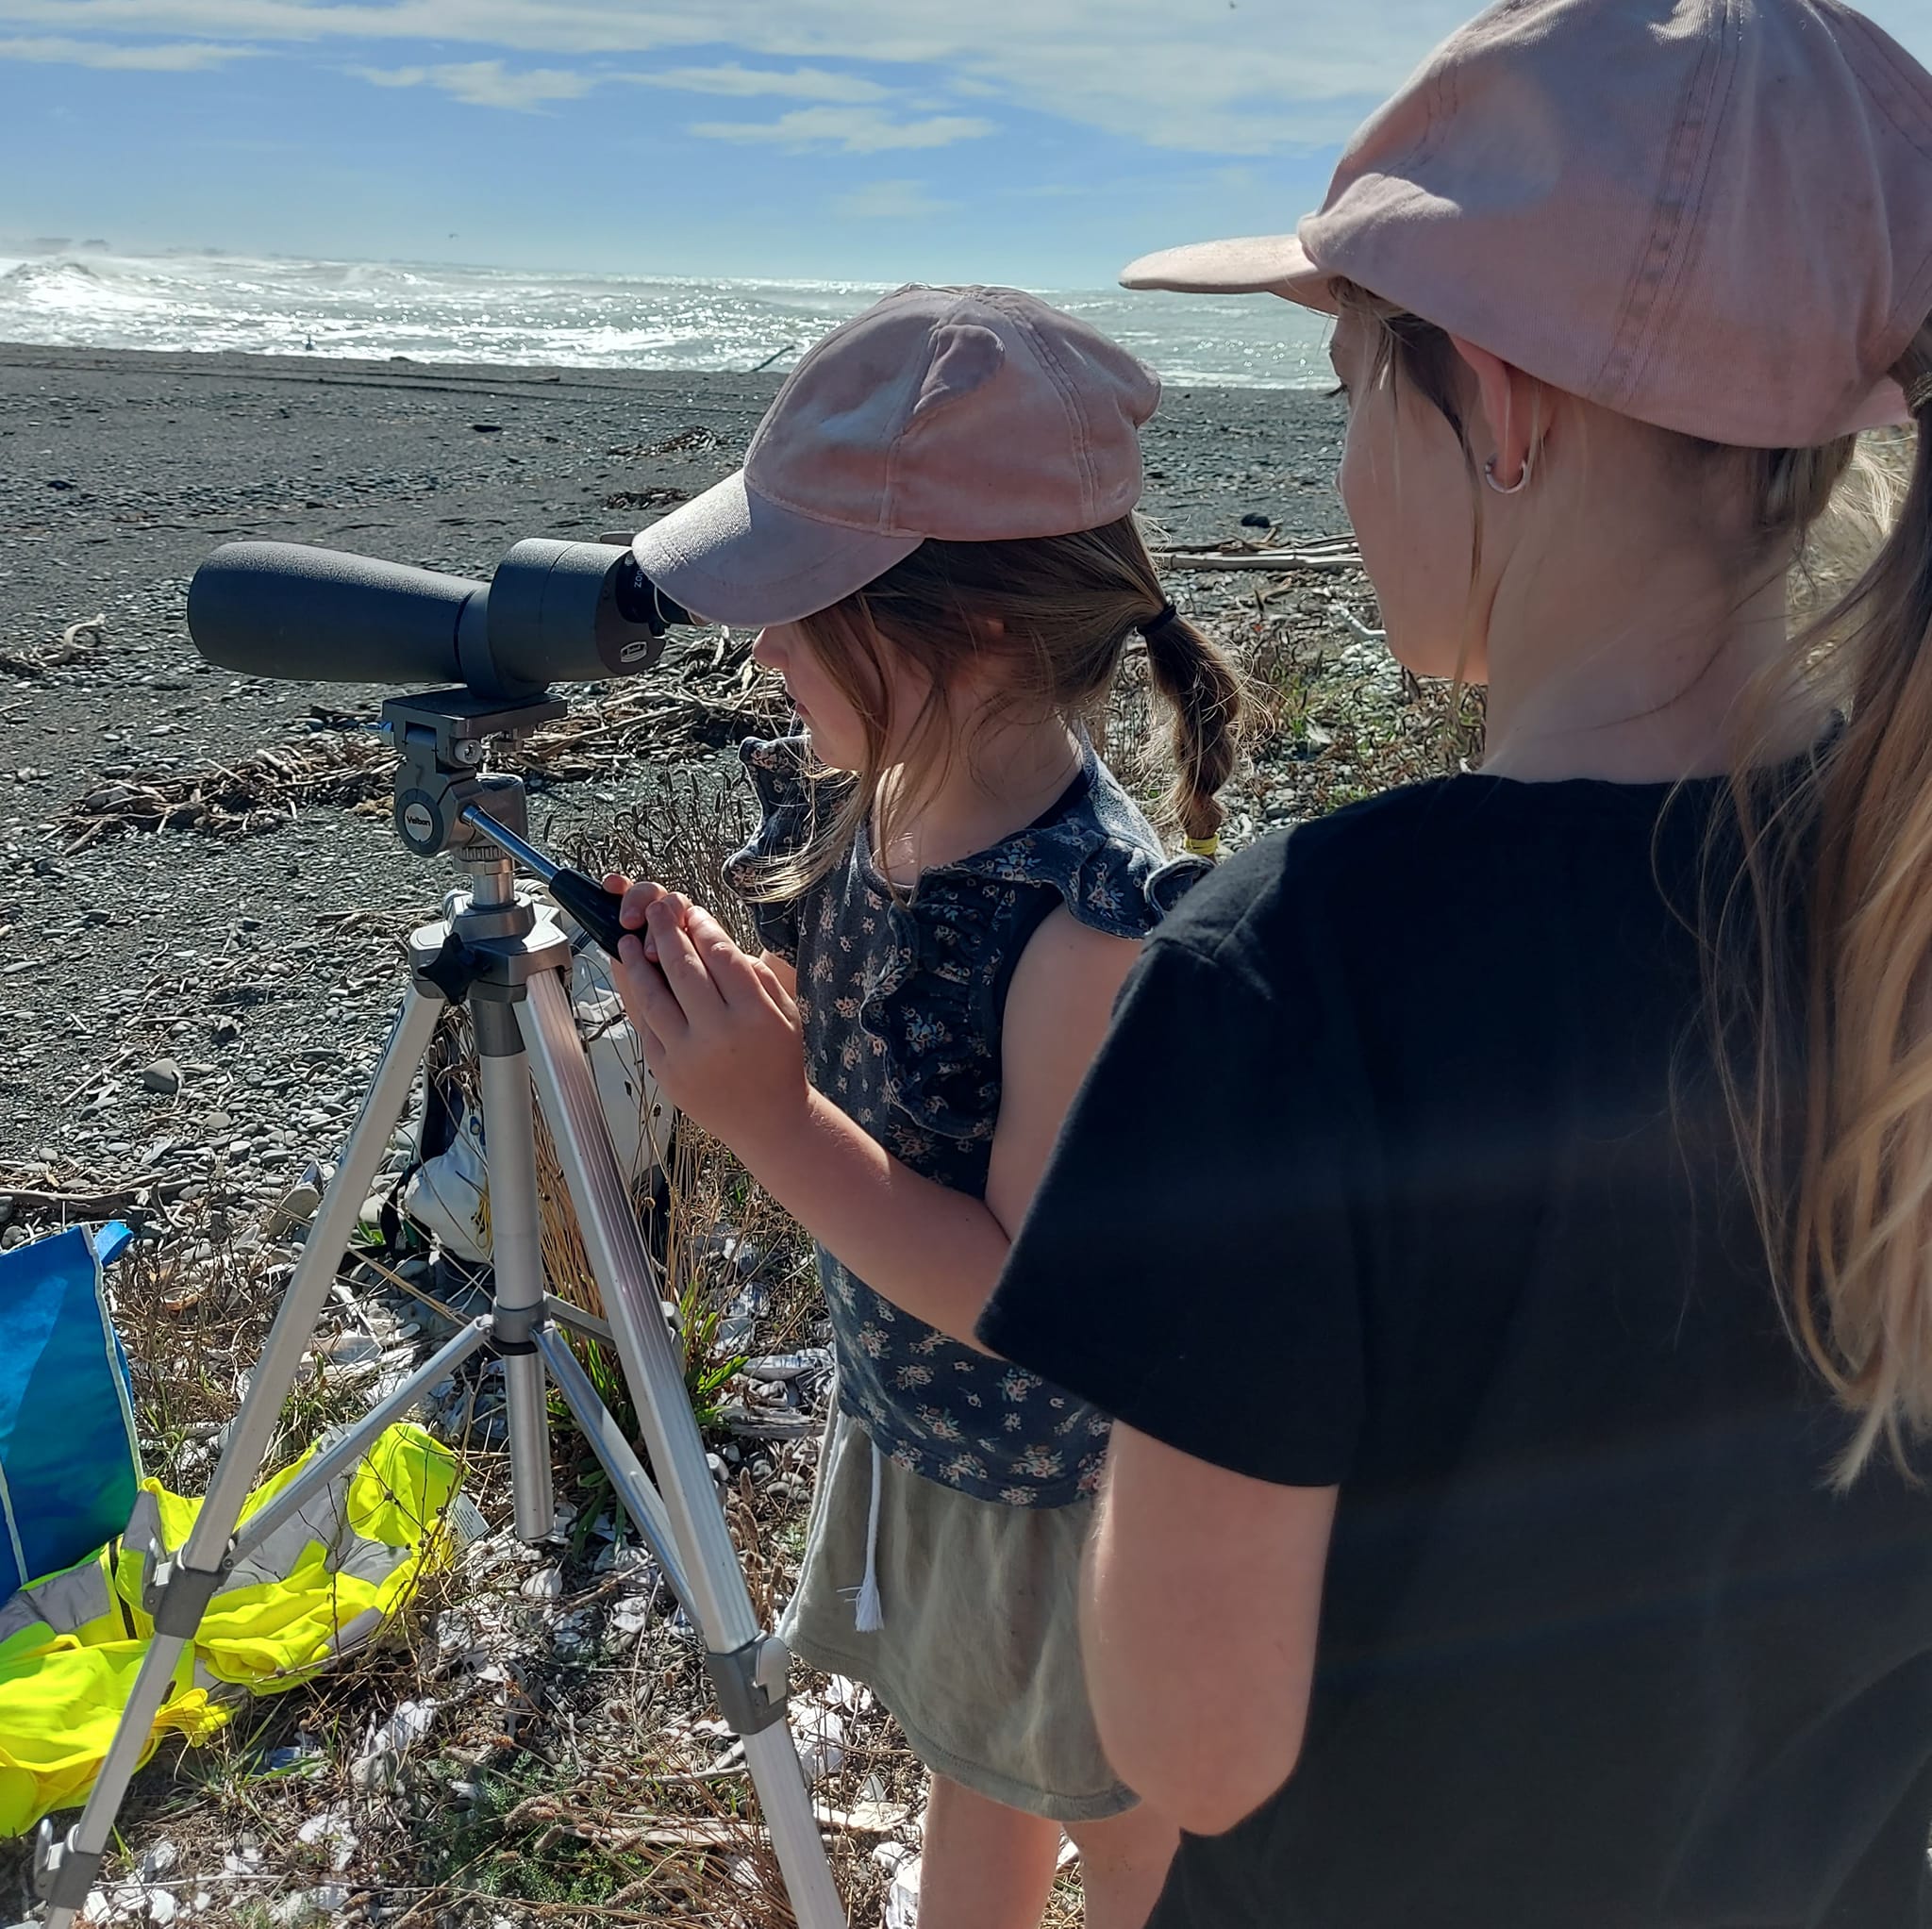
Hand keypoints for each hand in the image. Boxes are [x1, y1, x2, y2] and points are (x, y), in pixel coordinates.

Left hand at [604, 880, 809, 1155]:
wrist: (768, 1121)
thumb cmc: (777, 1060)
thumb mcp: (784, 1010)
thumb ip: (751, 972)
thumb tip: (707, 933)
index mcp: (756, 1015)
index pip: (721, 955)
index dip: (702, 926)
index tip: (692, 913)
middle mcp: (719, 1033)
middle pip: (683, 967)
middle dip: (665, 930)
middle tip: (655, 909)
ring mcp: (687, 1054)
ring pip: (652, 994)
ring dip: (637, 960)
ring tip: (629, 938)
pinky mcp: (664, 1070)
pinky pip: (643, 1023)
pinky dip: (633, 994)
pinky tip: (631, 975)